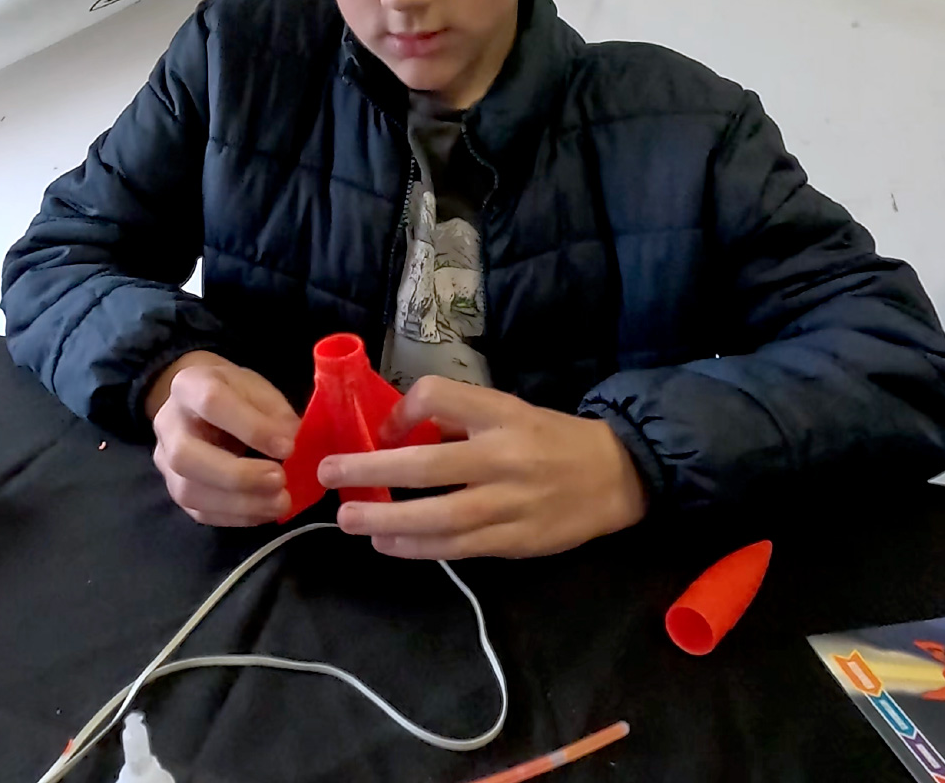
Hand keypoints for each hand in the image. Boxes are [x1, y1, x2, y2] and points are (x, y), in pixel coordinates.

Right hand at [147, 351, 301, 525]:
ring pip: (188, 491)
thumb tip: (292, 443)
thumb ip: (274, 413)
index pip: (211, 403)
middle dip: (237, 475)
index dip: (251, 427)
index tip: (288, 447)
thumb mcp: (258, 388)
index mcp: (188, 386)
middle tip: (280, 481)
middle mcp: (167, 424)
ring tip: (280, 502)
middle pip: (186, 456)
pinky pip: (199, 512)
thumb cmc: (235, 394)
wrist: (202, 405)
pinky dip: (236, 517)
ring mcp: (165, 461)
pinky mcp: (174, 489)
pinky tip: (265, 511)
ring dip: (240, 504)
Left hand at [318, 377, 646, 558]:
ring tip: (349, 519)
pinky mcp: (515, 541)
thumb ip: (459, 421)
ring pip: (439, 516)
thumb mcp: (509, 411)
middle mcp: (504, 456)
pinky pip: (458, 546)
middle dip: (370, 470)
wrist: (615, 477)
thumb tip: (395, 435)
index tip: (382, 431)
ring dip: (387, 519)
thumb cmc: (550, 439)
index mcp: (501, 413)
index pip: (438, 397)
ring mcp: (510, 503)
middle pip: (427, 465)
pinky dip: (418, 546)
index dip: (401, 413)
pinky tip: (387, 543)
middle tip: (329, 475)